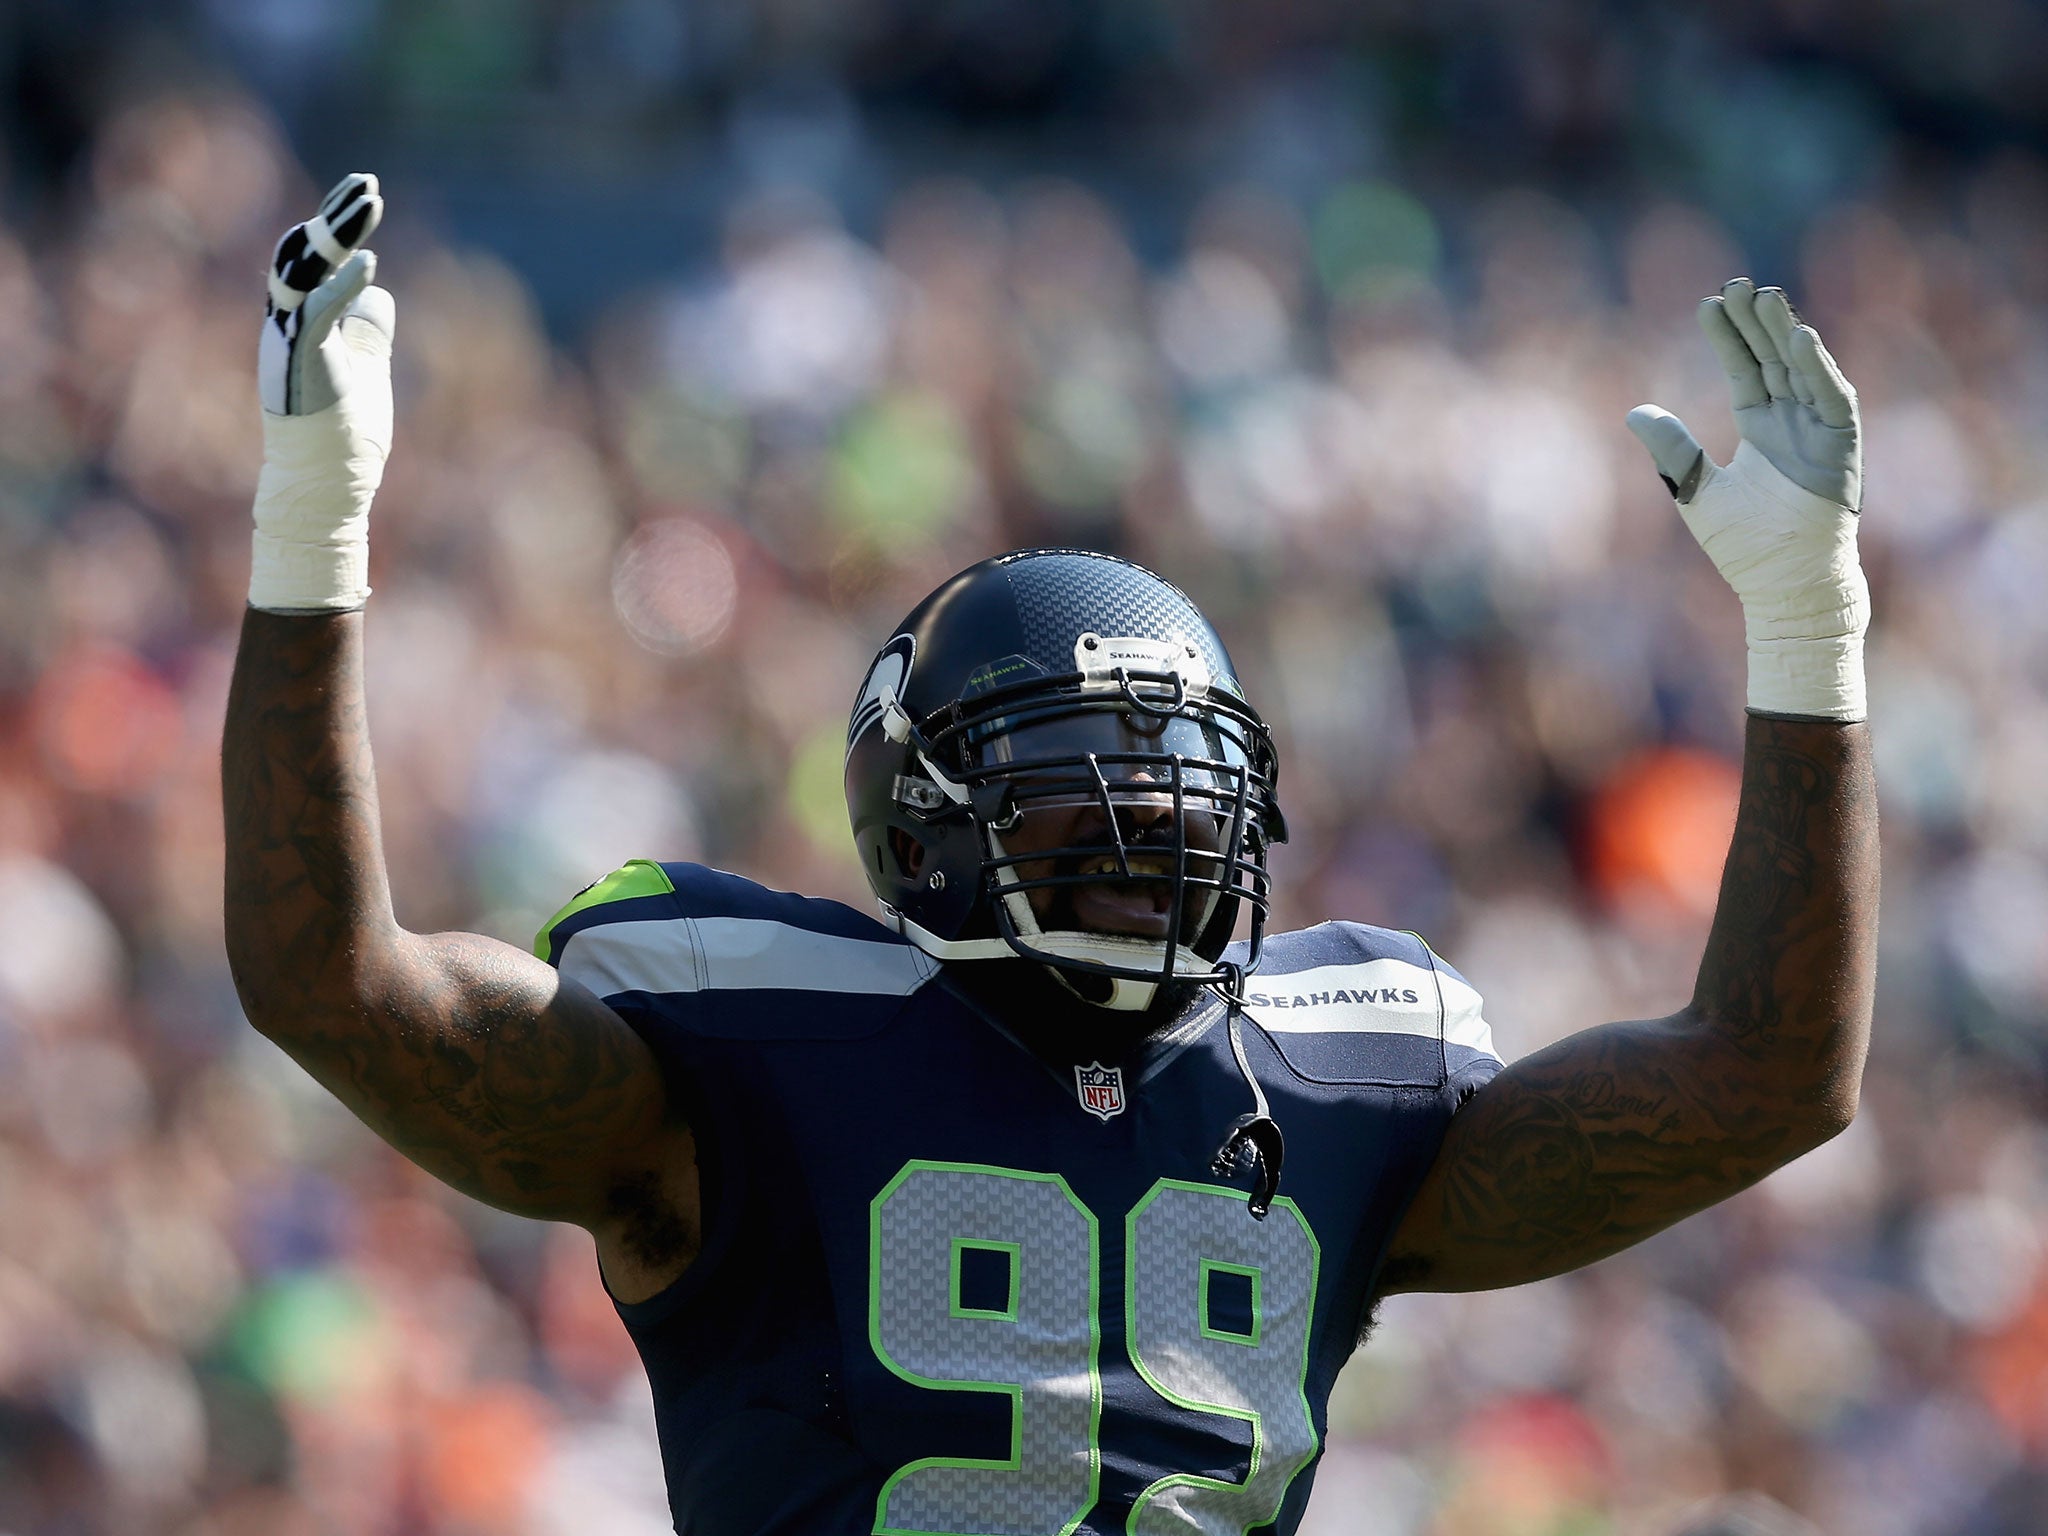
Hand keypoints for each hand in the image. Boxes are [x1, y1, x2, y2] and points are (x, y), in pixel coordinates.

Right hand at [258, 172, 390, 416]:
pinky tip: (369, 264)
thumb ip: (367, 330)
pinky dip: (341, 287)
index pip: (312, 259)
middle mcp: (286, 324)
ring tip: (368, 202)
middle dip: (334, 215)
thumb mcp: (367, 369)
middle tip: (367, 182)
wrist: (323, 486)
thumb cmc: (344, 435)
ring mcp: (289, 341)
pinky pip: (317, 315)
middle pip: (303, 253)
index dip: (334, 222)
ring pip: (302, 272)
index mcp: (301, 322)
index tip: (362, 192)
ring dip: (336, 234)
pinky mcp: (301, 363)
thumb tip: (376, 290)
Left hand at [1625, 278, 1868, 720]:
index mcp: (1759, 428)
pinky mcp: (1841, 446)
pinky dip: (1818, 369)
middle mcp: (1791, 422)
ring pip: (1801, 369)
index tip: (1707, 302)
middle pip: (1771, 359)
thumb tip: (1634, 412)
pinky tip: (1800, 339)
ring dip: (1784, 332)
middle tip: (1736, 283)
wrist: (1783, 585)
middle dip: (1755, 322)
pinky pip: (1831, 399)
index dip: (1727, 337)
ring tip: (1765, 296)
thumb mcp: (1696, 491)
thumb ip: (1672, 450)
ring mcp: (1818, 431)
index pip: (1742, 369)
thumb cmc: (1744, 547)